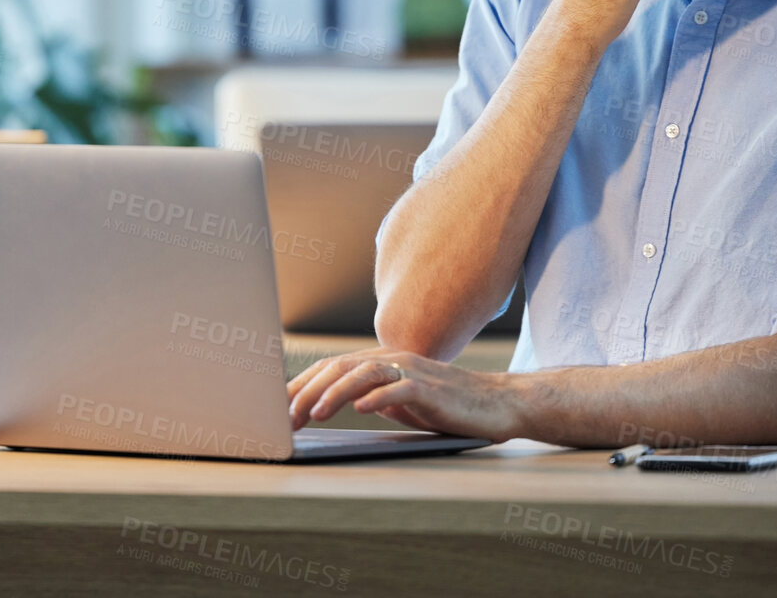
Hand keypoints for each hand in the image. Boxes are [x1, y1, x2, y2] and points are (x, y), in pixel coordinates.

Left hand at [286, 348, 522, 442]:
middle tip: (286, 416)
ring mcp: (413, 371)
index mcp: (382, 362)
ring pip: (364, 374)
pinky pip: (401, 389)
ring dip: (335, 393)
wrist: (498, 404)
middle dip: (309, 390)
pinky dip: (379, 397)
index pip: (333, 367)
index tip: (277, 406)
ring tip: (314, 413)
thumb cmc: (448, 405)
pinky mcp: (433, 388)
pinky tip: (361, 409)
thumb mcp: (402, 402)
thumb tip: (340, 403)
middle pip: (341, 367)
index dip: (303, 384)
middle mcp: (394, 359)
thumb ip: (373, 396)